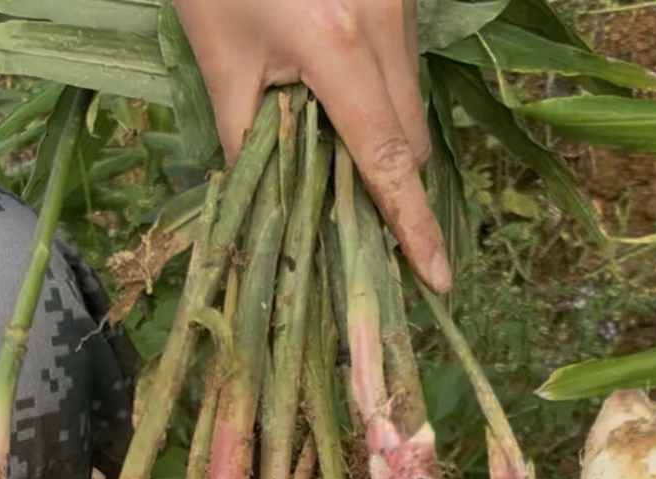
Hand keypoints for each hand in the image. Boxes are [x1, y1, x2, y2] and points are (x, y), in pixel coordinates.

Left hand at [173, 0, 450, 293]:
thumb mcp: (220, 54)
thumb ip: (243, 136)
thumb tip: (260, 203)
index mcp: (338, 46)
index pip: (386, 158)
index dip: (411, 224)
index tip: (436, 275)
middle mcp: (385, 26)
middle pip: (410, 138)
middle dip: (391, 186)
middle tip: (352, 215)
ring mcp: (401, 5)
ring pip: (412, 105)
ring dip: (385, 142)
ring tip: (335, 153)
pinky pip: (405, 70)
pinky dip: (381, 102)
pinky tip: (340, 101)